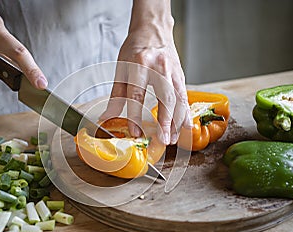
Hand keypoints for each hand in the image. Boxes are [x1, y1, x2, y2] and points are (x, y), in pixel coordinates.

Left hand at [100, 0, 190, 144]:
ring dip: (176, 122)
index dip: (136, 116)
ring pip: (178, 100)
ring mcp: (173, 71)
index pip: (137, 94)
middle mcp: (159, 68)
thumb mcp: (121, 68)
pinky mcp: (180, 75)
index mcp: (139, 64)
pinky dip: (185, 113)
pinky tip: (185, 127)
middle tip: (162, 140)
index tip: (136, 133)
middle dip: (164, 122)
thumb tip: (106, 117)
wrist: (153, 30)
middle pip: (164, 98)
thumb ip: (116, 95)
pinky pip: (185, 97)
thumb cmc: (135, 49)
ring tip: (172, 139)